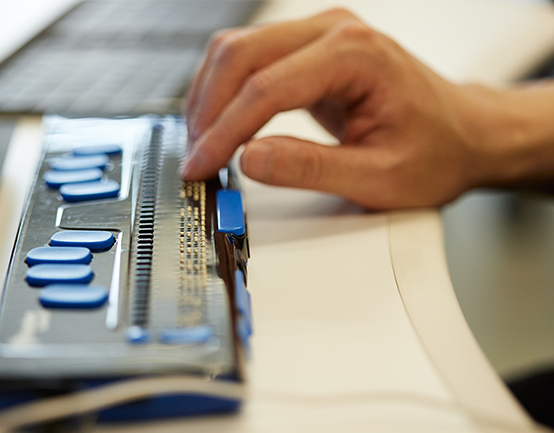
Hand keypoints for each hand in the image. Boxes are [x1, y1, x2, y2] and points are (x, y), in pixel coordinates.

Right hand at [181, 9, 543, 208]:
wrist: (463, 133)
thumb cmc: (436, 151)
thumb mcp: (379, 176)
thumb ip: (310, 168)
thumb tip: (249, 159)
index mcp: (355, 55)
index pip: (267, 89)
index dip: (224, 131)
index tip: (200, 166)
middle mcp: (333, 31)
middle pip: (240, 55)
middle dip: (206, 110)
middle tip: (194, 158)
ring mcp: (319, 36)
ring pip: (237, 51)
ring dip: (209, 96)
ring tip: (200, 144)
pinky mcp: (309, 51)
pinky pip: (250, 59)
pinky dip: (225, 91)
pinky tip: (218, 123)